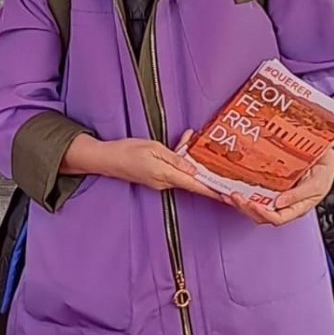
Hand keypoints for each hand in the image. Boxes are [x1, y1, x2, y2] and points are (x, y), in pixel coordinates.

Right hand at [67, 132, 221, 200]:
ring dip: (191, 160)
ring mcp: (159, 182)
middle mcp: (164, 182)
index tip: (226, 195)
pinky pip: (174, 170)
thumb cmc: (128, 151)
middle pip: (191, 179)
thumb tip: (193, 169)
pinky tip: (182, 144)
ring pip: (183, 173)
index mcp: (165, 174)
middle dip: (205, 172)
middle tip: (221, 169)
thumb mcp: (154, 148)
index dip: (212, 190)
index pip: (194, 185)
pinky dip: (180, 159)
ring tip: (191, 139)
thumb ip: (175, 158)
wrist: (107, 159)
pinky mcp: (156, 178)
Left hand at [228, 148, 333, 225]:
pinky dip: (242, 190)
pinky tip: (232, 185)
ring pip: (255, 204)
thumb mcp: (317, 183)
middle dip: (245, 208)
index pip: (277, 218)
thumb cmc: (324, 172)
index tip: (252, 204)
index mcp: (296, 207)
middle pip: (262, 214)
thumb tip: (279, 203)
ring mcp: (276, 195)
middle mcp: (283, 204)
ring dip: (240, 202)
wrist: (325, 156)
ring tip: (227, 194)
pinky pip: (255, 191)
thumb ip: (299, 195)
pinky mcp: (270, 185)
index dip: (263, 213)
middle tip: (233, 197)